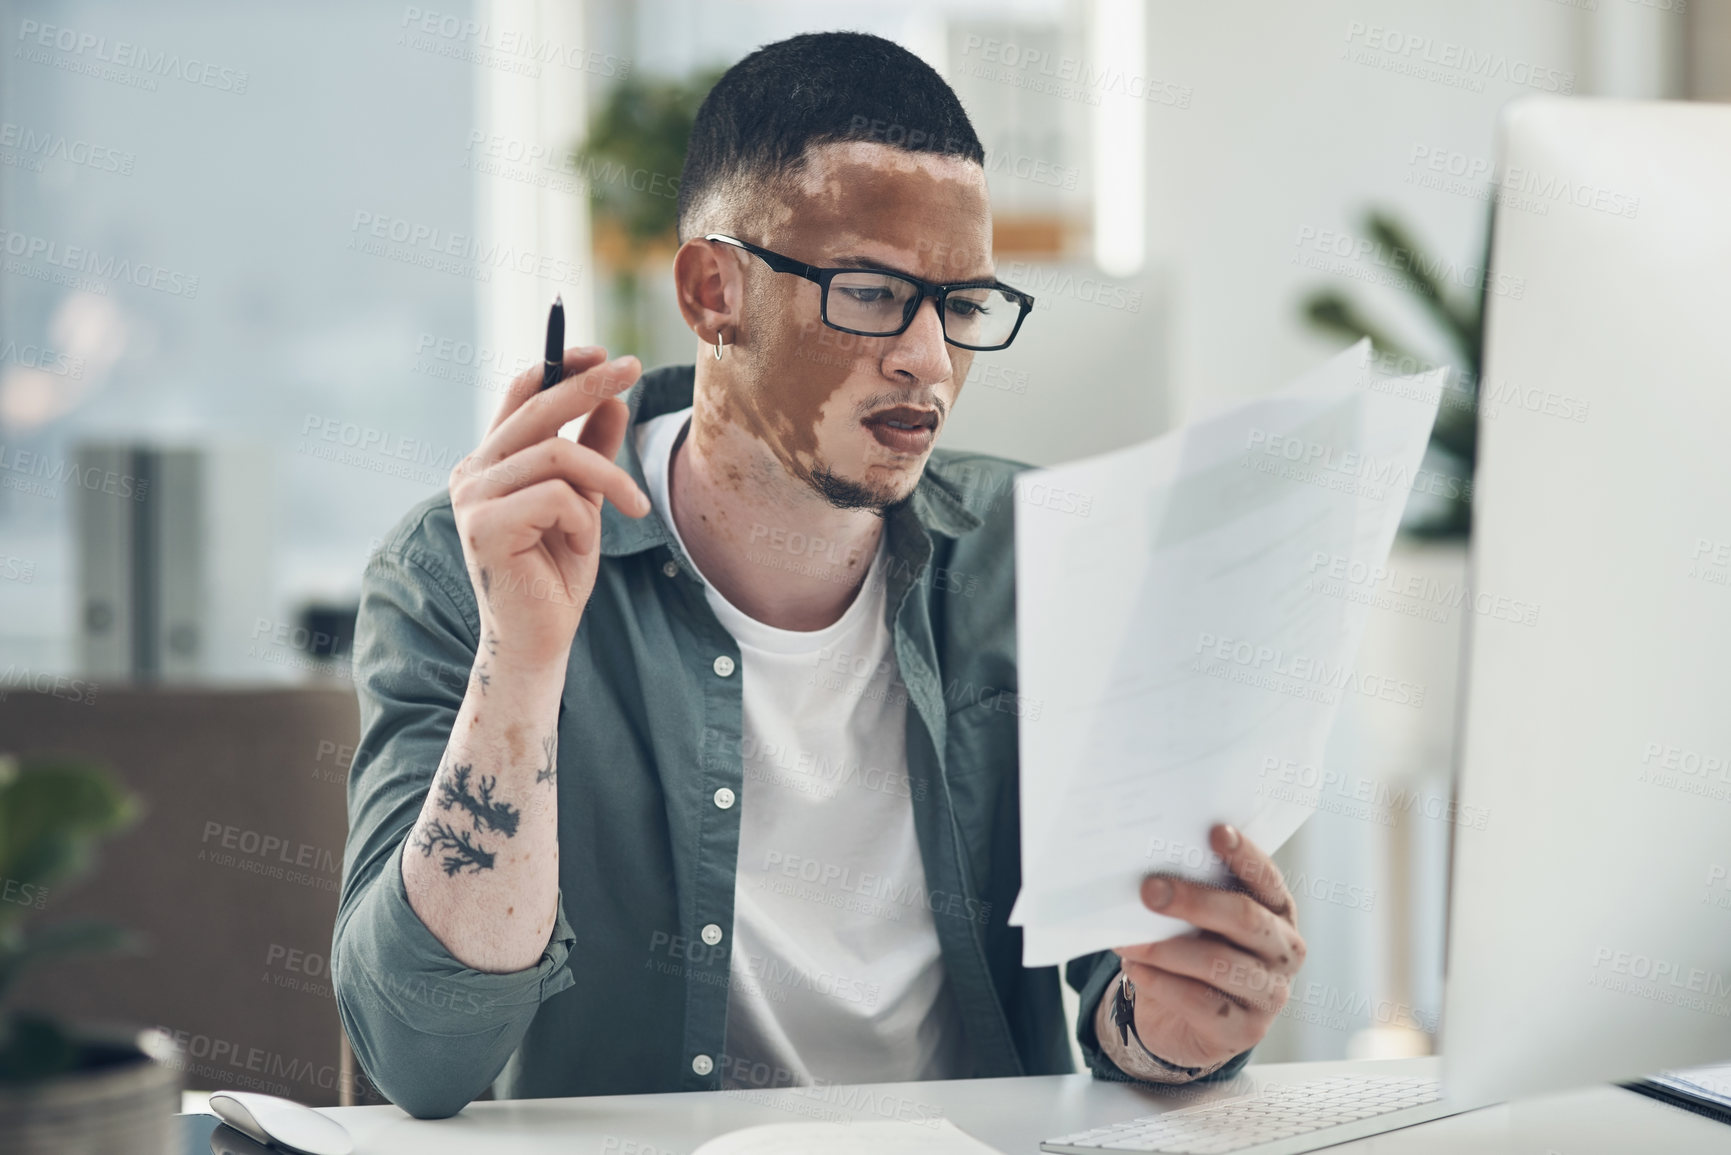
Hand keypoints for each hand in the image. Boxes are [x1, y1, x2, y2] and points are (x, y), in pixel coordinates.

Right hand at [449, 347, 650, 670]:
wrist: (540, 638)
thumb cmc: (556, 573)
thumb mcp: (585, 502)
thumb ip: (593, 451)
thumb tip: (613, 399)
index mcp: (492, 462)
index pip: (521, 394)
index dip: (559, 365)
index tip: (604, 351)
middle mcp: (474, 472)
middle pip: (536, 407)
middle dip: (589, 384)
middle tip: (634, 368)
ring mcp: (472, 498)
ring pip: (556, 454)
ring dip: (608, 478)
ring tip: (633, 509)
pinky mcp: (483, 526)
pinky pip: (556, 496)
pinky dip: (583, 520)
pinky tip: (578, 546)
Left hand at [1107, 824, 1304, 1076]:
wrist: (1186, 1022)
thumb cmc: (1192, 950)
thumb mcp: (1197, 921)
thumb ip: (1188, 894)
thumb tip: (1142, 872)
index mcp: (1278, 911)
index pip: (1265, 877)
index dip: (1244, 854)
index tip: (1215, 830)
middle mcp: (1284, 950)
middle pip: (1244, 918)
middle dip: (1194, 900)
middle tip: (1149, 890)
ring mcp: (1270, 993)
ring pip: (1220, 964)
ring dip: (1167, 949)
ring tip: (1128, 939)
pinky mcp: (1245, 1030)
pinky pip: (1201, 1003)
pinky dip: (1163, 983)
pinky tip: (1135, 968)